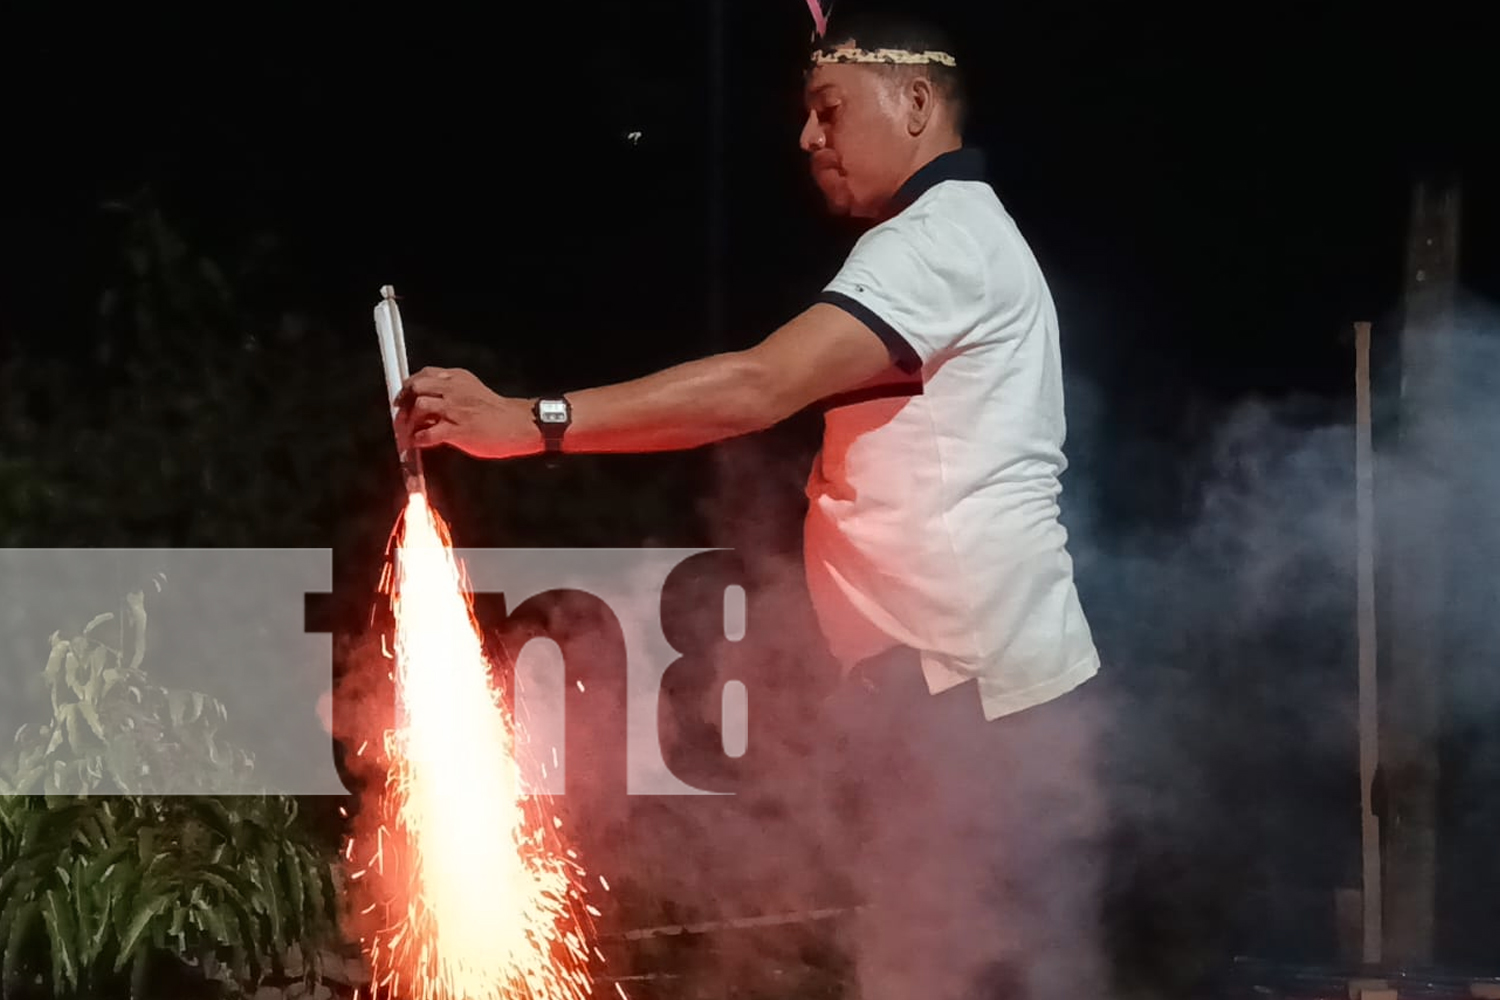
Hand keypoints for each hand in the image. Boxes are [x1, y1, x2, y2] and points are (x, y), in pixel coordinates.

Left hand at [395, 367, 538, 458]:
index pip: (424, 374)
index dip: (408, 386)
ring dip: (409, 422)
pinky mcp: (458, 430)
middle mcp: (454, 390)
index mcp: (458, 378)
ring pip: (419, 407)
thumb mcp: (473, 392)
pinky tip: (418, 444)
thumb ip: (452, 393)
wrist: (519, 425)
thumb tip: (427, 406)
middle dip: (404, 402)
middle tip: (400, 416)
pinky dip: (418, 440)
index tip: (402, 398)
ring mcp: (456, 409)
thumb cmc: (498, 413)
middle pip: (416, 386)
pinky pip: (428, 434)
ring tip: (408, 433)